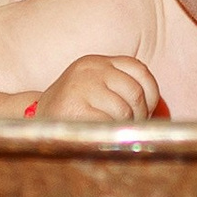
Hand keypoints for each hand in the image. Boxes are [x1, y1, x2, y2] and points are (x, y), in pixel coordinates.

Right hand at [0, 0, 123, 37]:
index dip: (96, 34)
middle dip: (81, 30)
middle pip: (49, 47)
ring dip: (59, 21)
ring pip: (33, 37)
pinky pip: (15, 27)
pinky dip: (37, 12)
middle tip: (121, 20)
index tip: (128, 28)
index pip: (60, 48)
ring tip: (97, 7)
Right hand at [35, 54, 163, 123]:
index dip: (151, 93)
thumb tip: (161, 110)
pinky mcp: (75, 108)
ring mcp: (81, 87)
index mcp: (96, 62)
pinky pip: (109, 124)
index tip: (147, 110)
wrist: (34, 121)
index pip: (140, 70)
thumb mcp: (96, 88)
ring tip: (113, 131)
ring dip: (125, 127)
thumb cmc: (74, 109)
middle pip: (136, 92)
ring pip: (125, 111)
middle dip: (140, 115)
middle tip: (132, 127)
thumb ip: (122, 89)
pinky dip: (110, 134)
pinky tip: (99, 135)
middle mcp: (89, 69)